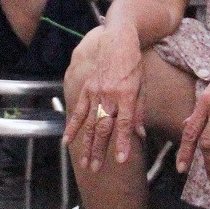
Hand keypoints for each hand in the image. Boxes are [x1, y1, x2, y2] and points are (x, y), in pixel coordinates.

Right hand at [62, 25, 145, 171]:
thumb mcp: (142, 86)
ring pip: (89, 123)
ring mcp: (95, 92)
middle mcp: (109, 95)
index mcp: (127, 95)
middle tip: (96, 169)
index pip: (125, 124)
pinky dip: (72, 127)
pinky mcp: (86, 89)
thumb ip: (140, 111)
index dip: (122, 143)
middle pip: (103, 128)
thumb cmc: (133, 64)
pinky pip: (78, 111)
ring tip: (84, 163)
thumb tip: (140, 134)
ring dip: (86, 145)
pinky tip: (67, 141)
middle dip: (99, 150)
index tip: (121, 160)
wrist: (117, 40)